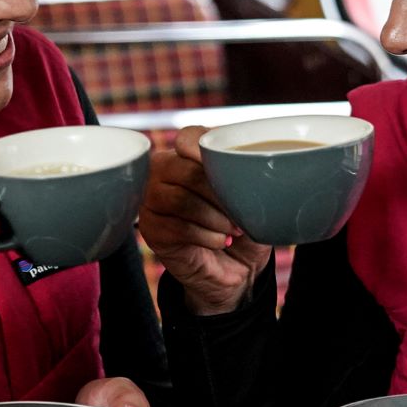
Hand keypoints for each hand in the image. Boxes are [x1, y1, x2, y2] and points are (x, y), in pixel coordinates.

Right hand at [137, 126, 270, 314]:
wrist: (237, 268)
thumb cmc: (243, 223)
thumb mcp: (252, 193)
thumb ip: (245, 171)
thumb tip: (254, 162)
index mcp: (187, 154)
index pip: (188, 137)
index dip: (207, 150)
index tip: (234, 169)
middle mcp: (163, 172)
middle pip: (184, 170)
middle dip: (218, 193)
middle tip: (240, 213)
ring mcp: (152, 200)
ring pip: (180, 200)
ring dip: (214, 217)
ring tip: (234, 230)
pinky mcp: (151, 229)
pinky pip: (176, 227)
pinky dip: (205, 236)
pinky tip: (221, 241)